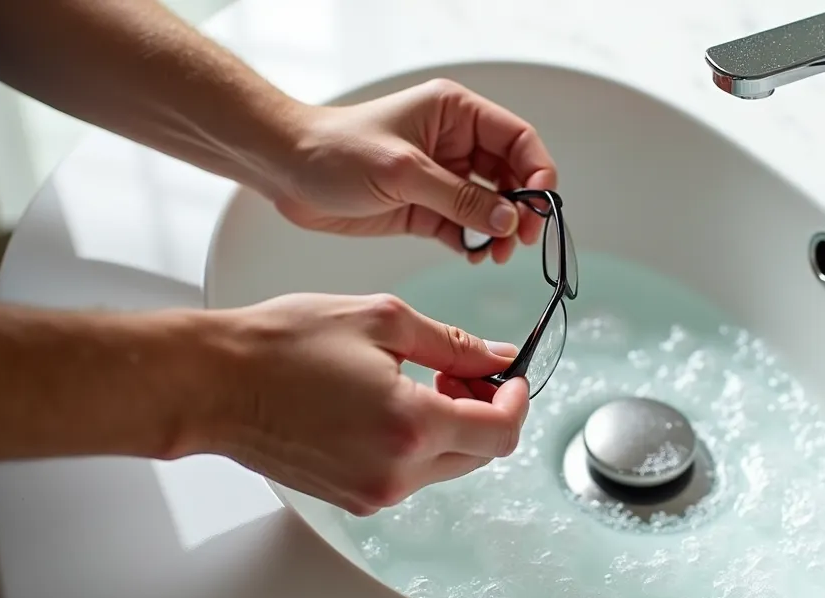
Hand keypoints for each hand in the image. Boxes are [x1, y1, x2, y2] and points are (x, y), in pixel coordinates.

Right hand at [202, 292, 529, 514]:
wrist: (213, 383)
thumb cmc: (281, 345)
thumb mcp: (382, 320)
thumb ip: (452, 344)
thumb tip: (498, 358)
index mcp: (411, 427)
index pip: (500, 432)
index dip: (516, 401)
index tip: (509, 376)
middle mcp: (396, 472)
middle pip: (479, 454)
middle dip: (484, 411)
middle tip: (462, 371)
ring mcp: (372, 492)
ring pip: (445, 466)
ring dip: (450, 427)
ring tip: (420, 381)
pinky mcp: (351, 498)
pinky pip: (408, 474)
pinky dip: (416, 443)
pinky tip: (390, 405)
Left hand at [273, 79, 557, 264]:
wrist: (286, 170)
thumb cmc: (335, 151)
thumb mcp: (402, 171)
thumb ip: (459, 197)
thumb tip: (506, 220)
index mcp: (455, 113)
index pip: (517, 139)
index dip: (537, 172)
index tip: (539, 206)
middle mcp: (455, 143)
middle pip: (511, 176)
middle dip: (520, 209)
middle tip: (519, 240)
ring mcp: (442, 177)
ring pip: (491, 207)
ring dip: (499, 232)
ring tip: (494, 254)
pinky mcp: (426, 208)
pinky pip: (465, 227)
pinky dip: (475, 244)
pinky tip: (475, 256)